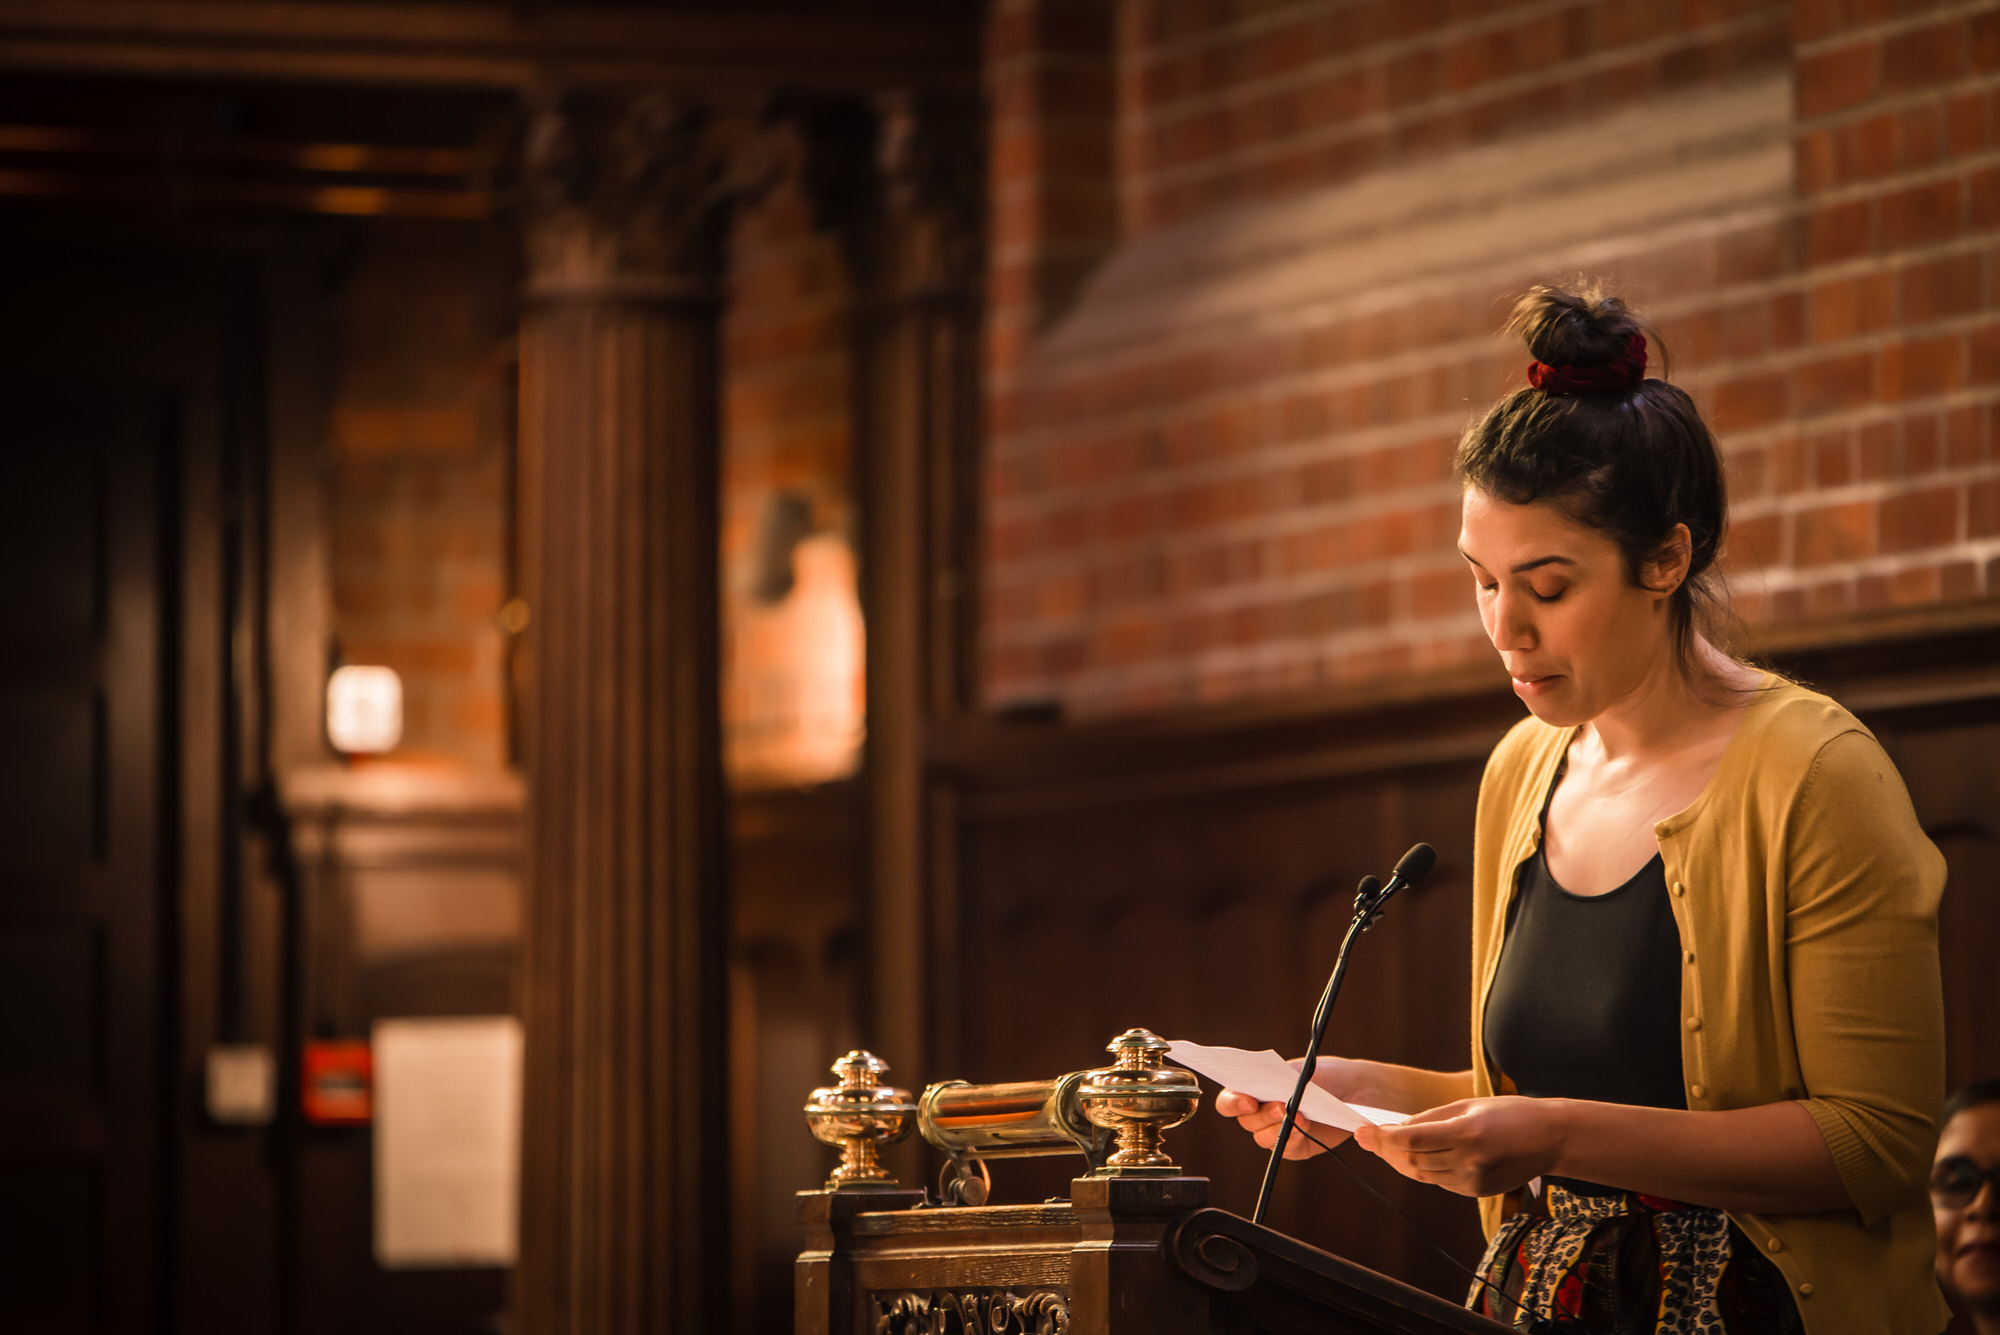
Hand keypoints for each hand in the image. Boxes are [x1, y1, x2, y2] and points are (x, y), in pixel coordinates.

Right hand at [1213, 1087, 1350, 1158]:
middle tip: (1281, 1107)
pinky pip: (1284, 1149)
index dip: (1233, 1102)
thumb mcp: (1302, 1071)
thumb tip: (1272, 1091)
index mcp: (1253, 1089)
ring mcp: (1276, 1131)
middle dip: (1263, 1115)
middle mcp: (1260, 1112)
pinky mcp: (1294, 1147)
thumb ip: (1282, 1080)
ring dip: (1277, 1128)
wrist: (1351, 1090)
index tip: (1248, 1101)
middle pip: (1246, 1121)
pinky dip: (1291, 1140)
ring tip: (1298, 1116)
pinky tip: (1302, 1130)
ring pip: (1262, 1138)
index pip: (1229, 1100)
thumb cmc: (1322, 1075)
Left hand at [1352, 1096, 1566, 1196]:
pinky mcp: (1477, 1192)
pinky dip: (1423, 1168)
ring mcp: (1473, 1181)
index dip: (1380, 1138)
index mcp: (1466, 1134)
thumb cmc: (1510, 1113)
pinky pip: (1439, 1181)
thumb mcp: (1467, 1106)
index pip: (1410, 1141)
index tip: (1360, 1132)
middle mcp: (1469, 1162)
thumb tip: (1396, 1129)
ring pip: (1422, 1175)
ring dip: (1399, 1161)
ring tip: (1385, 1146)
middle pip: (1411, 1161)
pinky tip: (1418, 1155)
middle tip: (1367, 1138)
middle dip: (1384, 1150)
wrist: (1550, 1138)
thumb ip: (1429, 1119)